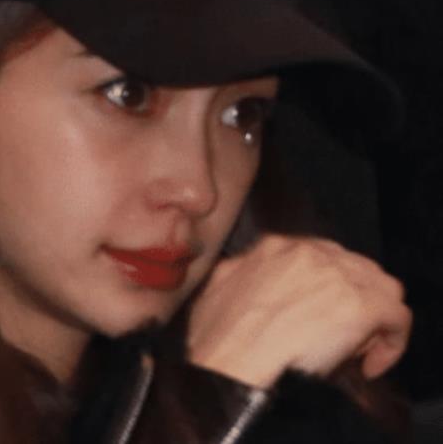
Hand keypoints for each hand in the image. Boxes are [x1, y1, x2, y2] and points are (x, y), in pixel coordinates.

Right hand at [186, 234, 411, 388]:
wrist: (228, 363)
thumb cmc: (214, 338)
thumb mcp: (216, 289)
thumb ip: (239, 273)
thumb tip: (246, 278)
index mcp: (272, 247)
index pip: (318, 256)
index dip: (324, 286)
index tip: (319, 312)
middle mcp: (308, 252)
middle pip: (351, 267)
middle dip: (349, 298)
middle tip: (337, 333)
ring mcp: (337, 274)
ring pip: (378, 286)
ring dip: (371, 315)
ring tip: (355, 348)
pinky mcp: (362, 305)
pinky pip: (396, 317)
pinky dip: (390, 342)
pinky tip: (371, 363)